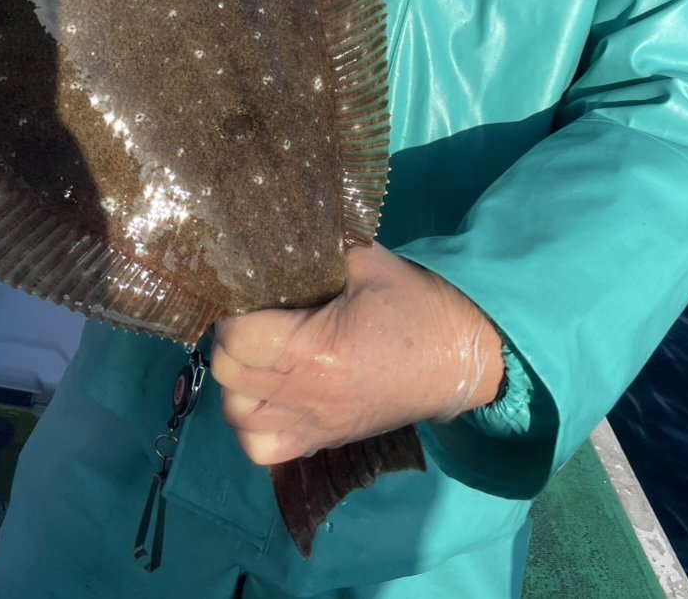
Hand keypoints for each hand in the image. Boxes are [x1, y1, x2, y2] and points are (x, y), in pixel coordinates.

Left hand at [211, 243, 504, 465]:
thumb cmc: (412, 303)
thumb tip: (270, 237)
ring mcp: (313, 425)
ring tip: (256, 356)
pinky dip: (251, 425)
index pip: (236, 339)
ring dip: (236, 384)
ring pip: (237, 417)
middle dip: (229, 341)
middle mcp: (308, 395)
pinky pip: (262, 450)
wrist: (458, 358)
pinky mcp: (322, 441)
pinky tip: (265, 394)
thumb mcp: (365, 261)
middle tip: (251, 318)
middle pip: (229, 376)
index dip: (233, 312)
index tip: (248, 294)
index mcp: (317, 349)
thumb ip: (314, 251)